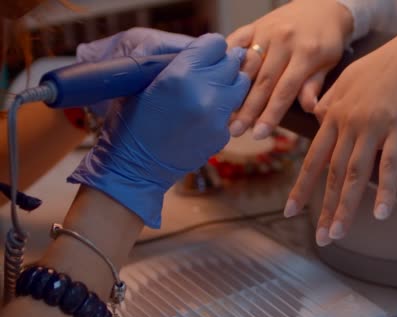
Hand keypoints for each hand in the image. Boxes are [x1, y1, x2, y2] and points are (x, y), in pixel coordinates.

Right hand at [68, 34, 250, 227]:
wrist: (136, 169)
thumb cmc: (131, 123)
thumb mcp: (145, 83)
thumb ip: (178, 65)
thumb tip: (202, 53)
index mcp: (181, 74)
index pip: (215, 43)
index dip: (209, 47)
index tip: (204, 53)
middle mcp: (204, 92)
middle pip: (231, 62)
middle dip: (222, 63)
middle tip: (212, 69)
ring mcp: (217, 116)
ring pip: (240, 85)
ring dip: (229, 83)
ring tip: (213, 89)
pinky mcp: (223, 135)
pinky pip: (233, 111)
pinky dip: (224, 109)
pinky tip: (206, 114)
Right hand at [227, 0, 353, 138]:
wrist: (323, 5)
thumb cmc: (327, 41)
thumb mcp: (329, 63)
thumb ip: (315, 85)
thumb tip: (309, 108)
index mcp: (306, 53)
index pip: (285, 91)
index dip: (271, 114)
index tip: (259, 135)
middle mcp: (284, 41)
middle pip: (262, 82)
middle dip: (248, 110)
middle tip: (234, 131)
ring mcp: (266, 31)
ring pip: (246, 65)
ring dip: (233, 90)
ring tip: (223, 111)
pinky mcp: (254, 24)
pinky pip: (235, 42)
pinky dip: (224, 60)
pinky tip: (214, 78)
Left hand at [284, 30, 396, 245]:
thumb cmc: (381, 68)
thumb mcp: (345, 81)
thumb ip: (328, 103)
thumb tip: (317, 118)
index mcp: (333, 116)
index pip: (314, 158)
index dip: (302, 187)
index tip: (290, 211)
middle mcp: (348, 124)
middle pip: (332, 172)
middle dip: (324, 207)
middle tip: (320, 237)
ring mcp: (373, 127)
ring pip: (355, 173)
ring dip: (346, 206)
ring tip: (339, 232)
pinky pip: (390, 165)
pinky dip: (386, 190)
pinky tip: (381, 213)